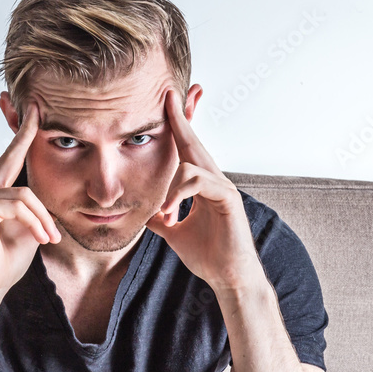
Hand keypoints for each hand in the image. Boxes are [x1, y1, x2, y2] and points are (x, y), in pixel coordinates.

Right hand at [0, 101, 60, 302]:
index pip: (12, 158)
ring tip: (50, 238)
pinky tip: (40, 239)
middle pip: (11, 155)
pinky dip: (35, 222)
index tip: (34, 110)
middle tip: (38, 108)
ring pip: (25, 194)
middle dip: (26, 132)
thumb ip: (35, 208)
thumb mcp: (31, 228)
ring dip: (44, 218)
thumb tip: (48, 192)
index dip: (23, 134)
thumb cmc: (7, 260)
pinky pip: (19, 206)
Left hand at [145, 88, 263, 293]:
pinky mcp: (228, 198)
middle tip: (169, 94)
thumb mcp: (173, 232)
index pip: (186, 149)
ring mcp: (223, 187)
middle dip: (182, 118)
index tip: (167, 101)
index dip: (178, 125)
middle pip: (194, 142)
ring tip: (165, 215)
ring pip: (191, 165)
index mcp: (200, 185)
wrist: (227, 277)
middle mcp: (213, 180)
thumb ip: (161, 218)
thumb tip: (144, 212)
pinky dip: (179, 195)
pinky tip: (170, 214)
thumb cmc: (208, 255)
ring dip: (170, 188)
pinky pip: (199, 182)